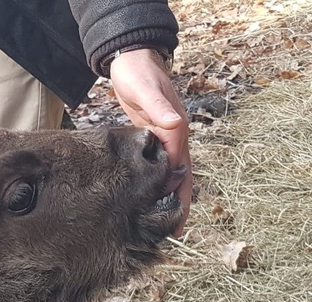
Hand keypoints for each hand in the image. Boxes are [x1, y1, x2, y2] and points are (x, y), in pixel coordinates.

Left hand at [109, 48, 192, 237]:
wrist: (130, 58)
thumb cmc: (137, 72)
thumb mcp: (146, 89)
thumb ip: (159, 108)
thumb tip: (175, 125)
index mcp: (176, 129)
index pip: (179, 169)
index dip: (178, 195)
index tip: (175, 220)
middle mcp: (173, 135)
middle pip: (181, 176)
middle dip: (179, 204)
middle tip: (175, 233)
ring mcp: (163, 136)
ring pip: (170, 173)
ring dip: (169, 196)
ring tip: (163, 222)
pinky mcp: (149, 135)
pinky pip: (157, 165)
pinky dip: (156, 182)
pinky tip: (148, 196)